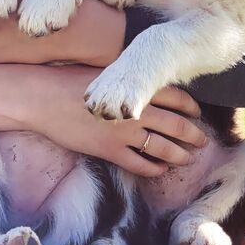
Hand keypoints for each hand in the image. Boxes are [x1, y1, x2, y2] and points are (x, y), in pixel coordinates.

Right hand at [0, 62, 205, 176]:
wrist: (42, 97)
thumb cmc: (69, 81)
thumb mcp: (103, 73)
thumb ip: (127, 81)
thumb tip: (144, 85)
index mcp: (134, 87)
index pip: (175, 97)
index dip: (191, 107)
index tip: (197, 113)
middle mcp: (134, 110)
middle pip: (176, 125)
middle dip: (193, 135)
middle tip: (203, 141)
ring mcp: (123, 132)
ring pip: (163, 148)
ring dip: (179, 155)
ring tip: (187, 158)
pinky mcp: (109, 150)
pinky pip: (139, 165)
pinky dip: (153, 170)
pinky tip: (159, 171)